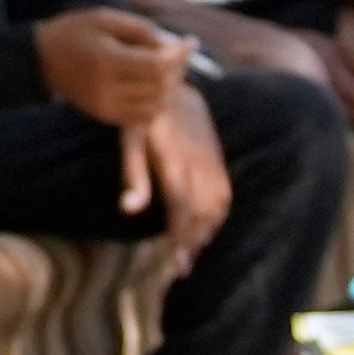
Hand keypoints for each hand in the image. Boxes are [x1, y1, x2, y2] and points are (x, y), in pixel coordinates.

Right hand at [37, 5, 196, 134]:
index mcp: (107, 59)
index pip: (156, 65)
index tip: (191, 43)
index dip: (179, 55)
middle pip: (159, 87)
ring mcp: (105, 106)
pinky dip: (154, 104)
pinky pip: (142, 118)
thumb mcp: (105, 17)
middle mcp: (107, 88)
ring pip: (155, 106)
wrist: (41, 59)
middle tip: (180, 54)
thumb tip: (174, 45)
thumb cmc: (75, 31)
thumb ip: (141, 30)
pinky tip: (152, 87)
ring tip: (165, 70)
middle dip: (177, 70)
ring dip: (168, 89)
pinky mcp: (104, 116)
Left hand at [140, 77, 228, 279]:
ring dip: (207, 231)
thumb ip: (133, 175)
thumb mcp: (129, 140)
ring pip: (217, 205)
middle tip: (183, 268)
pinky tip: (207, 228)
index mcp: (175, 162)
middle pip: (202, 212)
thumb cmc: (143, 117)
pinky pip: (224, 193)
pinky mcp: (217, 158)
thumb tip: (129, 210)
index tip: (178, 265)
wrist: (175, 87)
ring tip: (193, 253)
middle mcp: (198, 164)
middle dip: (194, 243)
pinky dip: (218, 215)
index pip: (182, 208)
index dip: (182, 238)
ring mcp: (211, 161)